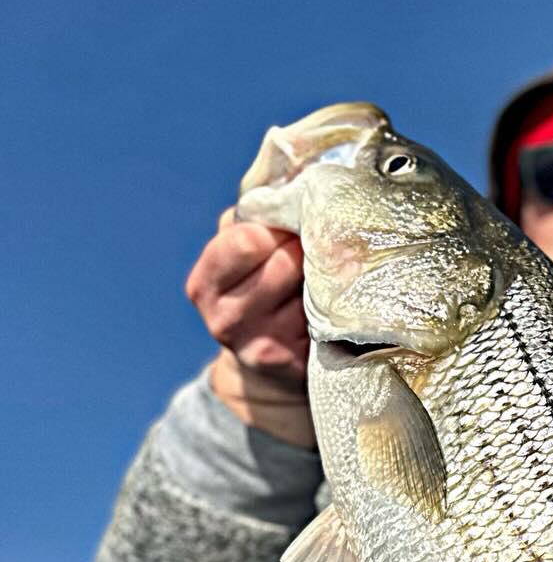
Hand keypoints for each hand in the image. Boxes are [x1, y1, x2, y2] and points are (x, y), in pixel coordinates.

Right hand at [184, 208, 314, 445]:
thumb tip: (290, 187)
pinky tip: (334, 306)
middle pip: (285, 263)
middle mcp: (227, 320)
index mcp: (205, 285)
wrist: (267, 375)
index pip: (247, 240)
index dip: (277, 227)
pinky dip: (338, 306)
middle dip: (306, 249)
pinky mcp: (298, 365)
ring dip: (326, 277)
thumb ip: (251, 222)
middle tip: (318, 249)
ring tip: (325, 278)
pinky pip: (329, 319)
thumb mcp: (237, 257)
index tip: (291, 227)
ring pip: (313, 290)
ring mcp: (263, 347)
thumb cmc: (257, 295)